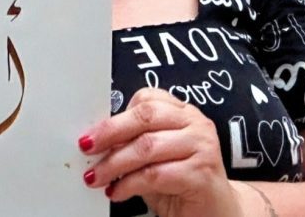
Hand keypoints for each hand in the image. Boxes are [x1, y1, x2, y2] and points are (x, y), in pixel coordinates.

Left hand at [80, 88, 241, 216]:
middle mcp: (196, 124)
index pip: (147, 99)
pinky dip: (130, 183)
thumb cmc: (182, 184)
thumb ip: (133, 144)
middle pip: (146, 117)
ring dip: (115, 163)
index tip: (93, 133)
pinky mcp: (201, 174)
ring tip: (97, 176)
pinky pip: (156, 174)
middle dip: (110, 133)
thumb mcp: (154, 158)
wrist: (216, 212)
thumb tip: (97, 142)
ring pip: (148, 146)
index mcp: (184, 113)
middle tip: (88, 148)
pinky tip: (117, 191)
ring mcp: (202, 147)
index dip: (116, 116)